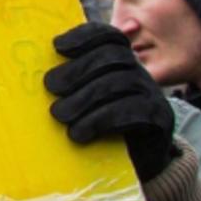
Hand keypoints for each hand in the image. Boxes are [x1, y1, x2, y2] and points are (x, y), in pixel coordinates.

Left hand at [44, 23, 176, 180]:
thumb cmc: (100, 128)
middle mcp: (140, 72)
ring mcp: (153, 93)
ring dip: (85, 98)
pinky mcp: (160, 117)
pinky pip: (133, 111)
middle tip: (50, 87)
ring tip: (60, 115)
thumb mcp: (83, 101)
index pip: (108, 37)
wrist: (135, 164)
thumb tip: (40, 75)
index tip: (57, 47)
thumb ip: (69, 84)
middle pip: (112, 57)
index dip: (84, 36)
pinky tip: (80, 132)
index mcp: (120, 62)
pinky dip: (102, 120)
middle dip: (78, 69)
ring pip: (120, 83)